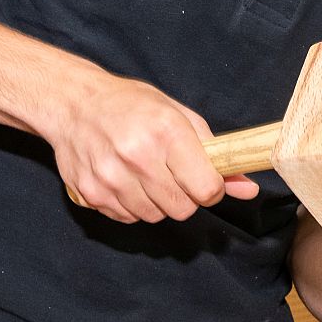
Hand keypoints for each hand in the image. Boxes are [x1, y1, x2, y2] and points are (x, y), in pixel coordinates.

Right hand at [51, 72, 259, 223]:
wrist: (73, 103)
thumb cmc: (131, 105)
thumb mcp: (178, 116)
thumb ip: (215, 154)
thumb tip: (248, 190)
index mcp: (167, 132)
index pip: (206, 189)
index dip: (210, 189)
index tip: (204, 180)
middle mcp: (138, 156)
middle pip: (182, 208)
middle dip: (185, 197)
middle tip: (173, 176)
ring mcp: (111, 177)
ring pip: (154, 216)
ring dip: (157, 202)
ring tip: (146, 174)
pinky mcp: (91, 193)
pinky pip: (128, 218)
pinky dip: (132, 205)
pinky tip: (125, 179)